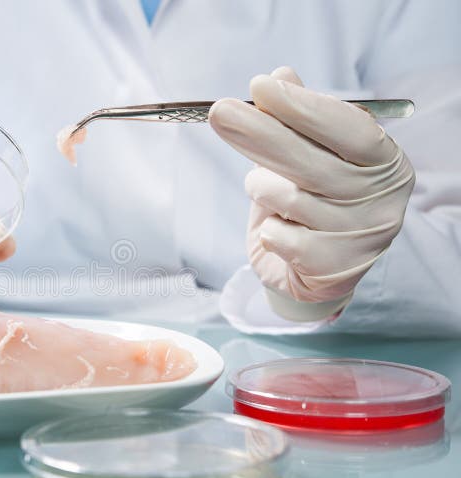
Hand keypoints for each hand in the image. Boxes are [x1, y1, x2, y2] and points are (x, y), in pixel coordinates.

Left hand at [210, 67, 414, 320]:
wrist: (313, 273)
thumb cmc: (312, 203)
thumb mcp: (309, 154)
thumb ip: (298, 117)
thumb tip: (279, 75)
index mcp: (385, 163)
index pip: (350, 129)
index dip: (304, 107)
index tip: (260, 86)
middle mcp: (381, 201)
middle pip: (314, 163)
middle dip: (261, 134)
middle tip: (220, 111)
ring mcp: (360, 238)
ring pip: (291, 199)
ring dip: (261, 186)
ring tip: (260, 185)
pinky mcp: (332, 269)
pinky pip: (279, 236)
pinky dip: (267, 228)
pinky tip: (274, 226)